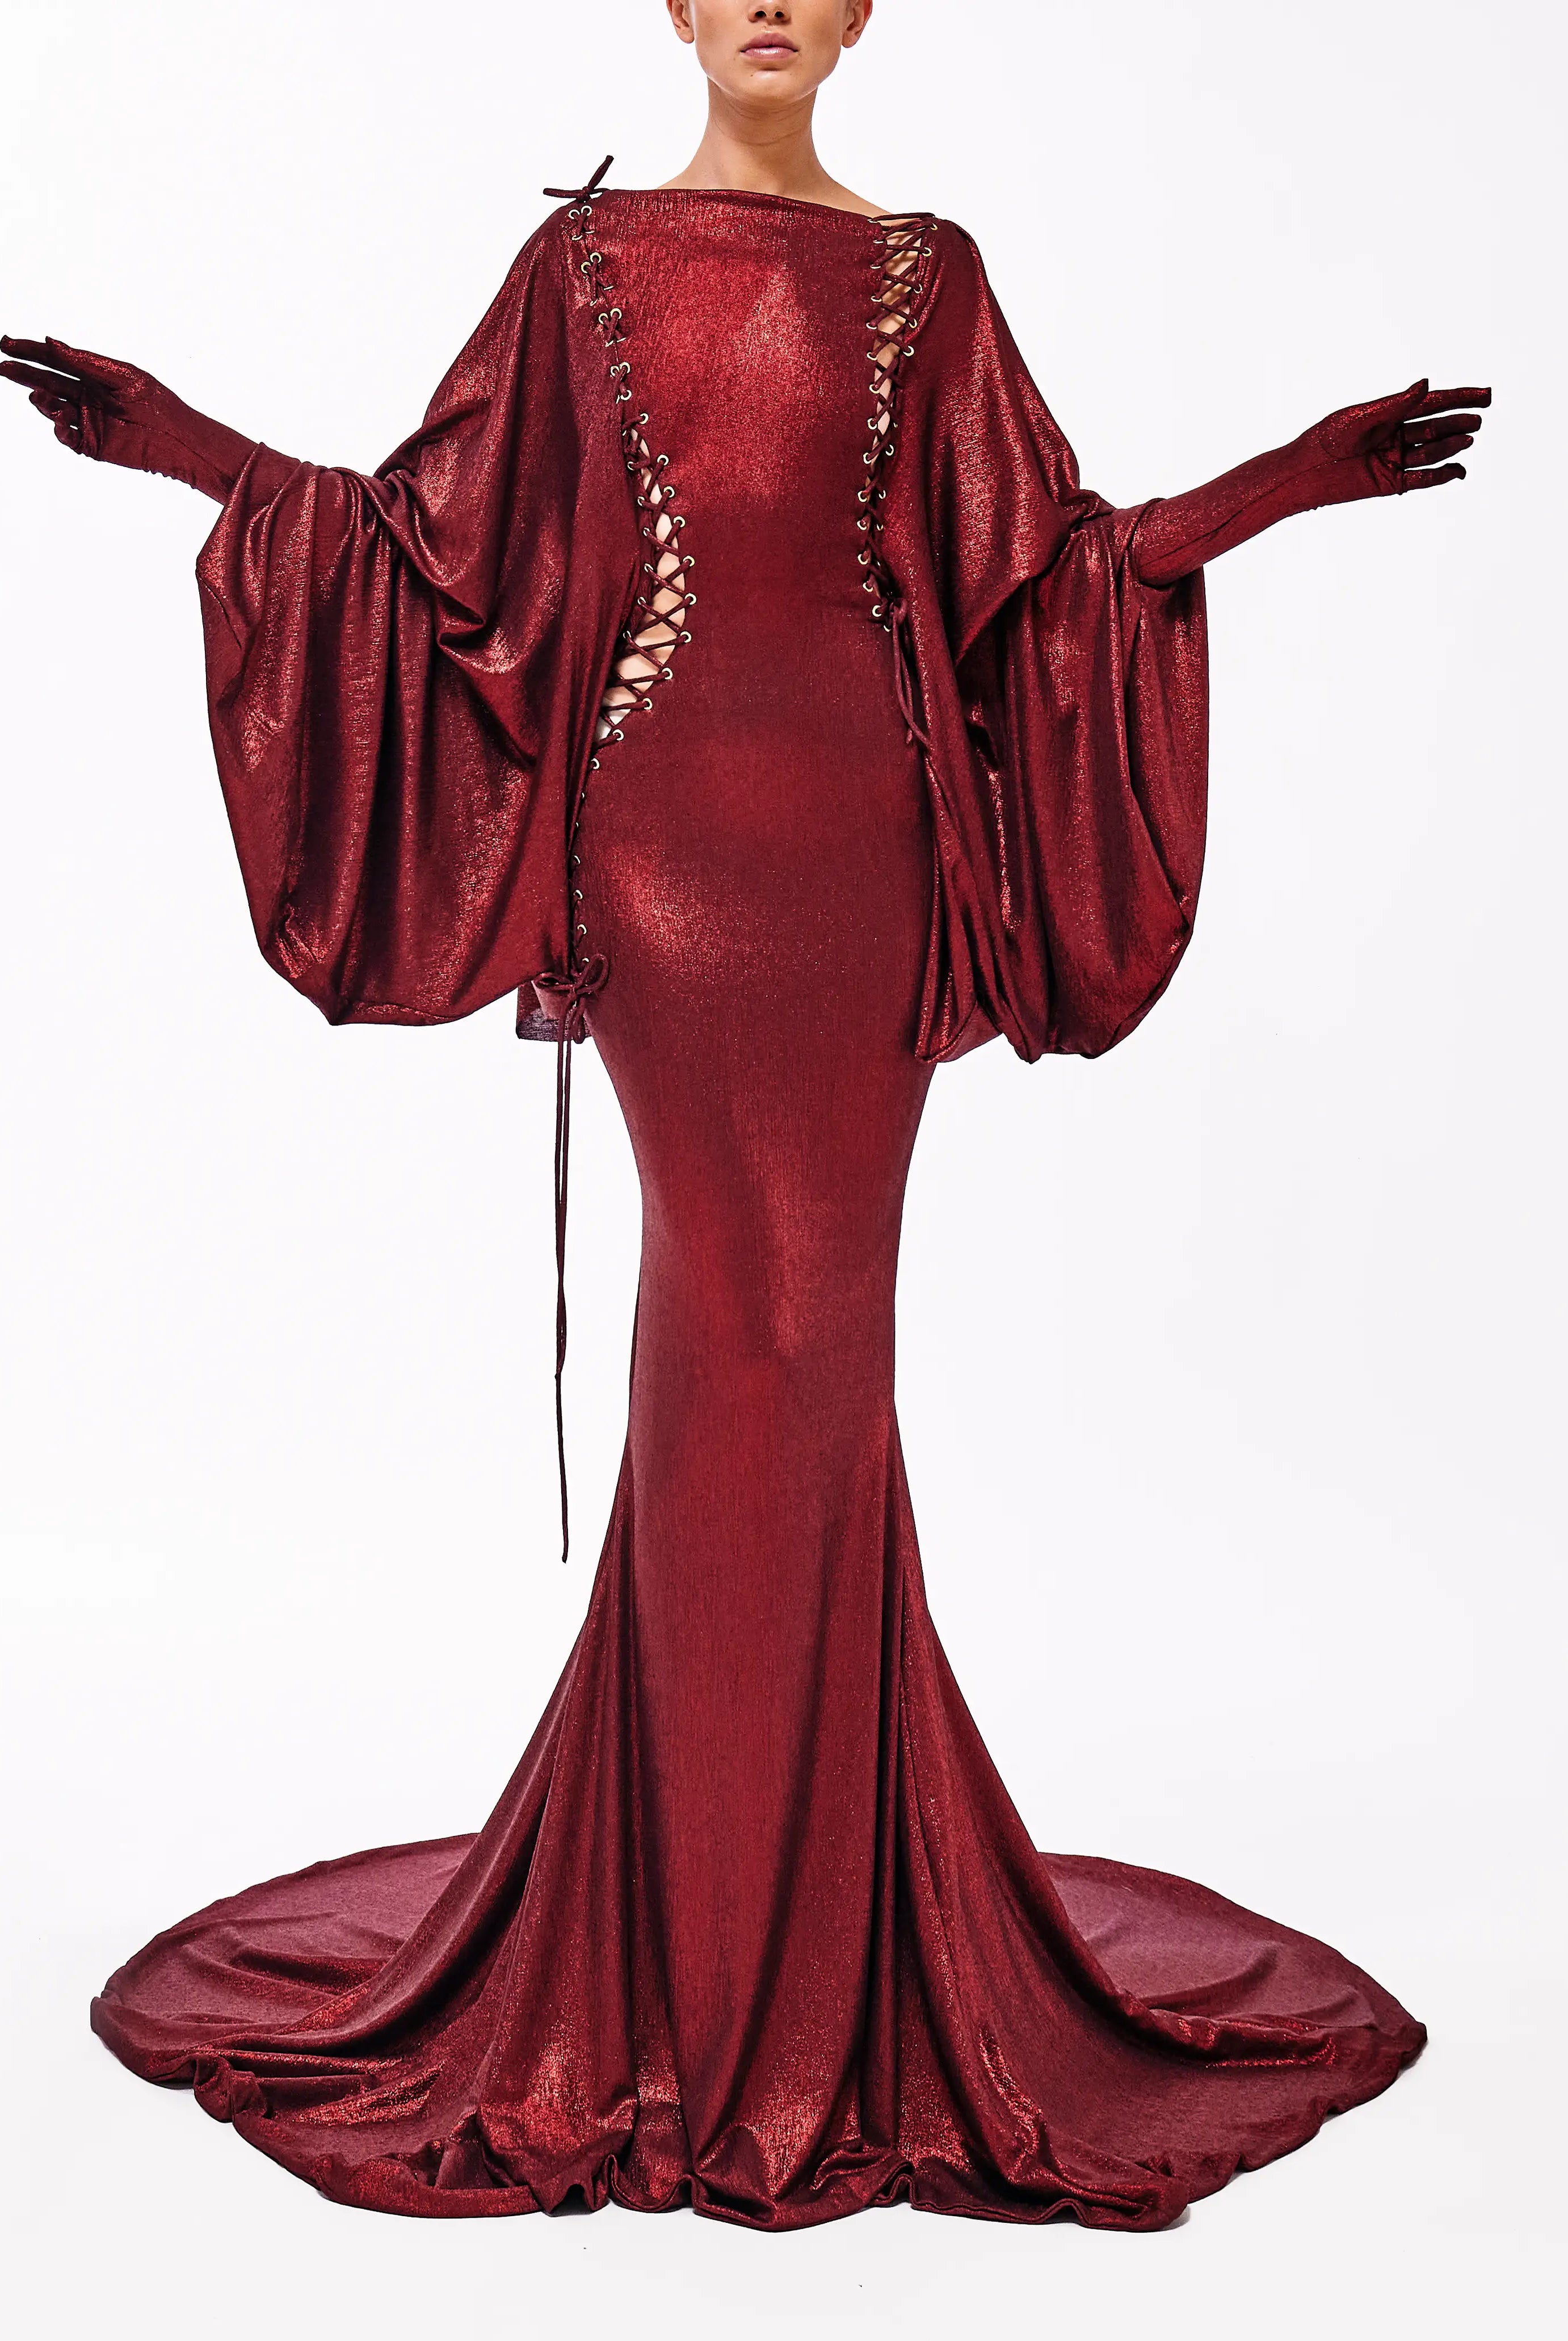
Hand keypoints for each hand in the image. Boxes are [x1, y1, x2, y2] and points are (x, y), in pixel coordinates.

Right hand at [0, 333, 255, 499]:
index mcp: (94, 375)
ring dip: (42, 402)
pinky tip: (58, 419)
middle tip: (2, 367)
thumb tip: (50, 341)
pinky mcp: (92, 445)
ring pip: (52, 410)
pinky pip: (65, 436)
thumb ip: (83, 360)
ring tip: (40, 397)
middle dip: (24, 374)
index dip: (30, 352)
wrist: (176, 438)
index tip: (6, 344)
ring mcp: (88, 421)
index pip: (55, 360)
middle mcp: (87, 396)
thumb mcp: (118, 374)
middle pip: (47, 382)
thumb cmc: (155, 401)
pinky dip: (57, 428)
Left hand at [1299, 379, 1491, 495]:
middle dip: (1458, 422)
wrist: (1303, 473)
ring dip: (1450, 445)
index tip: (1484, 395)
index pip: (1431, 403)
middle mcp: (1394, 436)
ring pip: (1430, 452)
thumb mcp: (1362, 418)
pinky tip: (1459, 470)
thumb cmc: (1326, 439)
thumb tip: (1426, 383)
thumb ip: (1396, 404)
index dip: (1459, 398)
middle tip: (1479, 418)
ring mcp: (1393, 460)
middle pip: (1435, 427)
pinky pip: (1421, 480)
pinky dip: (1441, 476)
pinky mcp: (1389, 483)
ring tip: (1468, 438)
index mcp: (1389, 414)